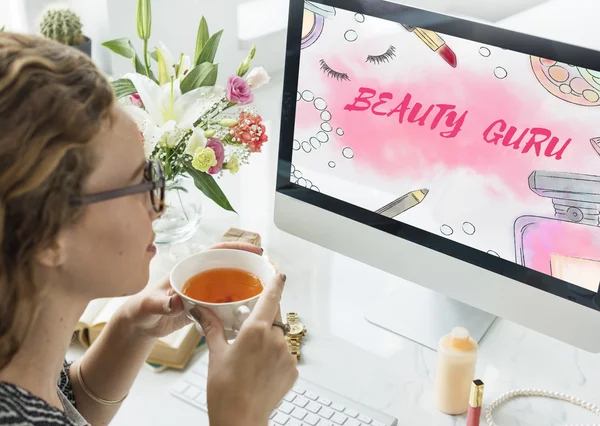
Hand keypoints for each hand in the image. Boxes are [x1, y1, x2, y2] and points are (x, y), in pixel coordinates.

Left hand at [118, 242, 263, 338]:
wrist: (139, 326)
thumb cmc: (141, 310)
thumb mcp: (150, 305)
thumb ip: (162, 303)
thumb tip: (176, 300)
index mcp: (188, 268)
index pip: (216, 251)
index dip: (236, 248)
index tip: (255, 250)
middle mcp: (199, 277)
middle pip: (229, 266)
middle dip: (249, 265)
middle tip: (268, 271)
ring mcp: (204, 292)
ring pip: (230, 285)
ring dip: (246, 286)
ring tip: (266, 290)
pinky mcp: (205, 308)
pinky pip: (226, 303)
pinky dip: (238, 305)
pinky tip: (250, 310)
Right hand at [191, 273, 297, 425]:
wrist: (240, 420)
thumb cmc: (225, 390)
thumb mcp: (216, 354)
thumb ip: (212, 327)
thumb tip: (200, 310)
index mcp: (256, 330)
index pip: (271, 297)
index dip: (276, 282)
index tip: (278, 273)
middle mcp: (275, 340)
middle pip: (275, 316)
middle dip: (265, 316)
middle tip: (250, 327)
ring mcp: (287, 355)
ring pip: (280, 336)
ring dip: (269, 339)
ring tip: (251, 356)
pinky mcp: (293, 370)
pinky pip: (285, 354)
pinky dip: (274, 356)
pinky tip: (259, 369)